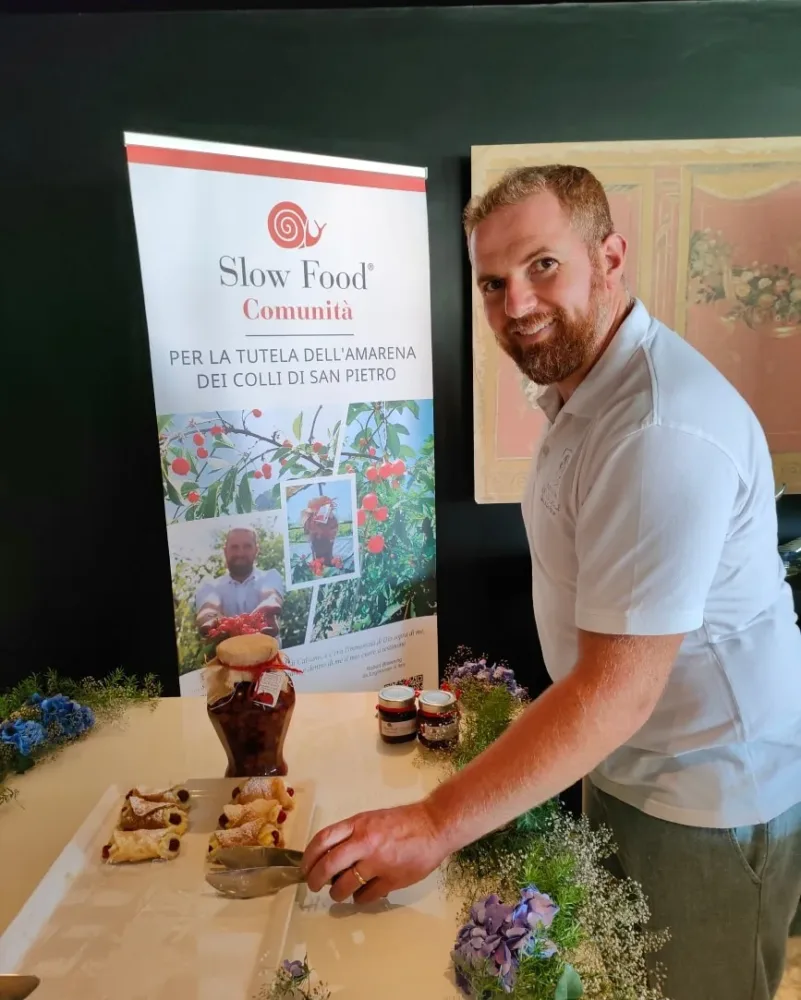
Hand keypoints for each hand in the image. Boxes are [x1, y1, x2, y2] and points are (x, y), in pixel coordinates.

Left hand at [302, 801, 448, 904]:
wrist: (434, 826)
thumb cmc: (402, 821)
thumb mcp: (371, 819)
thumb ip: (352, 834)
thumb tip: (330, 857)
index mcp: (358, 824)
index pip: (323, 840)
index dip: (309, 857)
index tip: (305, 868)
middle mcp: (365, 842)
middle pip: (329, 865)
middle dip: (315, 879)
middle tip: (313, 886)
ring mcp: (378, 862)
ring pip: (345, 886)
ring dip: (336, 893)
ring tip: (338, 894)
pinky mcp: (392, 880)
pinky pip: (366, 896)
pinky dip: (359, 899)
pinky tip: (361, 895)